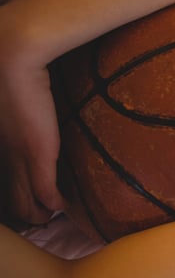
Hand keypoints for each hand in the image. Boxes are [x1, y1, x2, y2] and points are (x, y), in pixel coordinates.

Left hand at [0, 60, 64, 228]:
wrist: (10, 59)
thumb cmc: (10, 69)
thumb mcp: (14, 95)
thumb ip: (25, 110)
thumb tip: (34, 105)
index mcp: (0, 146)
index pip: (6, 184)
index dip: (17, 199)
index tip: (35, 203)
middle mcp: (5, 157)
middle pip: (13, 201)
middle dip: (29, 214)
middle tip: (46, 219)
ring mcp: (19, 157)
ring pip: (25, 203)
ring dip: (41, 214)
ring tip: (56, 216)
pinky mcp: (37, 155)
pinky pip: (46, 193)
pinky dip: (56, 205)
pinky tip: (66, 206)